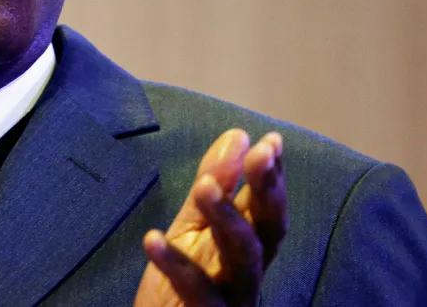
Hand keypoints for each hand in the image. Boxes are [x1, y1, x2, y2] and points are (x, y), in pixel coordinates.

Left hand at [134, 129, 286, 306]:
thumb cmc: (180, 285)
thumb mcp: (191, 227)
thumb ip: (212, 185)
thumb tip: (237, 136)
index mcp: (246, 249)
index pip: (267, 210)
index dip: (273, 177)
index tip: (271, 141)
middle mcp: (247, 275)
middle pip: (268, 232)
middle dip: (266, 192)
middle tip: (258, 154)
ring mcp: (232, 300)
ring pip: (243, 260)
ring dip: (226, 219)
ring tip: (204, 186)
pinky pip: (198, 293)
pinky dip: (176, 264)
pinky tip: (153, 238)